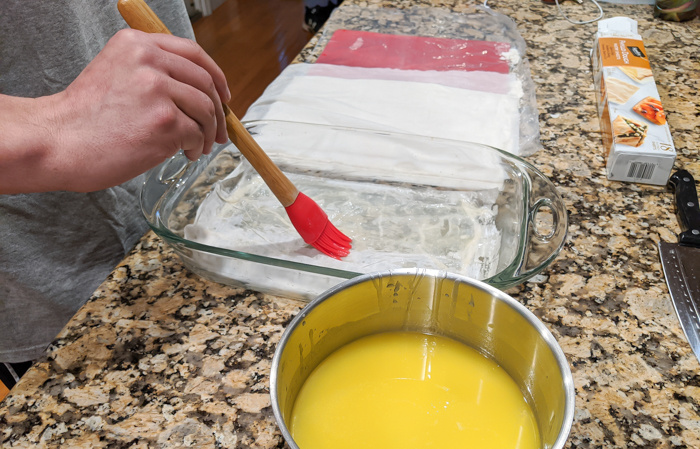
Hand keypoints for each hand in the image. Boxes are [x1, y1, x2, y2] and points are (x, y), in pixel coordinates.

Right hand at [0, 29, 230, 192]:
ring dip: (209, 132)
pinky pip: (196, 134)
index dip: (216, 75)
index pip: (193, 53)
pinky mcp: (165, 122)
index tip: (223, 94)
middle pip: (205, 82)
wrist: (57, 142)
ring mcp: (158, 91)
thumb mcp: (115, 74)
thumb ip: (151, 72)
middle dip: (218, 111)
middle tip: (220, 130)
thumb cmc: (84, 119)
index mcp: (136, 44)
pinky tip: (185, 154)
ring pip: (206, 110)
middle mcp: (149, 61)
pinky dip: (196, 147)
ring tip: (199, 146)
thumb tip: (197, 91)